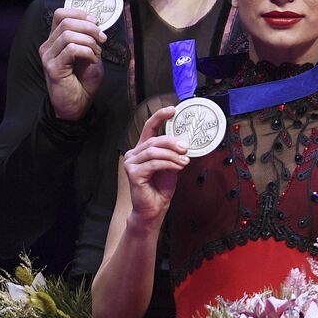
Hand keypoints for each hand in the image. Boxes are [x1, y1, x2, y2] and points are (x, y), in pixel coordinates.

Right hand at [39, 7, 106, 121]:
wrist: (77, 105)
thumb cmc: (83, 82)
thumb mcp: (91, 56)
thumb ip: (90, 41)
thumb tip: (96, 27)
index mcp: (56, 40)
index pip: (60, 14)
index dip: (79, 13)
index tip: (96, 22)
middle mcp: (48, 46)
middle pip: (66, 22)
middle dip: (89, 27)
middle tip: (102, 39)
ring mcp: (48, 56)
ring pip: (68, 34)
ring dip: (89, 41)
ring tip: (97, 53)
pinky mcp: (53, 67)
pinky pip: (71, 49)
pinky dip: (87, 52)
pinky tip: (92, 60)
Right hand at [123, 107, 187, 223]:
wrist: (154, 208)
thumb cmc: (161, 187)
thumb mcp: (172, 166)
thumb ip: (174, 154)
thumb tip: (184, 144)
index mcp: (143, 149)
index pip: (149, 127)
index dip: (160, 116)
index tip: (173, 109)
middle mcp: (134, 153)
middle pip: (154, 139)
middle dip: (172, 142)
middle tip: (186, 149)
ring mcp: (131, 163)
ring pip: (154, 151)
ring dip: (172, 155)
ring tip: (184, 161)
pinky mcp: (133, 173)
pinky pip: (154, 163)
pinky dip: (169, 164)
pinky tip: (178, 167)